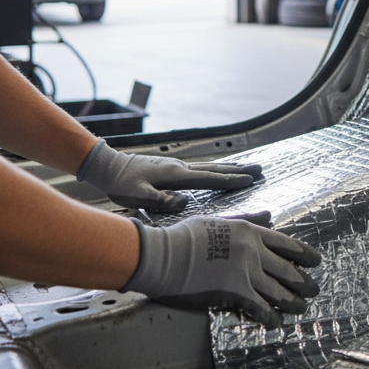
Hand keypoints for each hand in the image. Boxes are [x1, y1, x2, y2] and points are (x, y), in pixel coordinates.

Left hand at [77, 138, 262, 211]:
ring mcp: (178, 166)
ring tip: (249, 166)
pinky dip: (216, 168)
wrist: (108, 166)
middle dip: (239, 170)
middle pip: (216, 169)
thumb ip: (161, 200)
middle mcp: (181, 168)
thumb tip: (184, 202)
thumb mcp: (137, 195)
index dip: (230, 180)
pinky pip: (201, 168)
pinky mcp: (173, 167)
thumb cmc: (121, 184)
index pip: (209, 179)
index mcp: (176, 175)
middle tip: (260, 169)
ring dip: (231, 167)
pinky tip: (220, 169)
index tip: (251, 181)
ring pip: (210, 166)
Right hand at [123, 214, 320, 326]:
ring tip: (303, 308)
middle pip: (288, 269)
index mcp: (251, 232)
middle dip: (304, 282)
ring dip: (294, 302)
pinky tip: (276, 322)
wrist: (164, 255)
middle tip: (314, 289)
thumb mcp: (220, 220)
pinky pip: (260, 308)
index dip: (305, 254)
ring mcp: (246, 273)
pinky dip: (271, 317)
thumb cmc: (185, 236)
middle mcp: (254, 252)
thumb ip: (247, 219)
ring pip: (279, 291)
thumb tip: (270, 215)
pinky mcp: (235, 293)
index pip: (286, 244)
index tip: (317, 261)